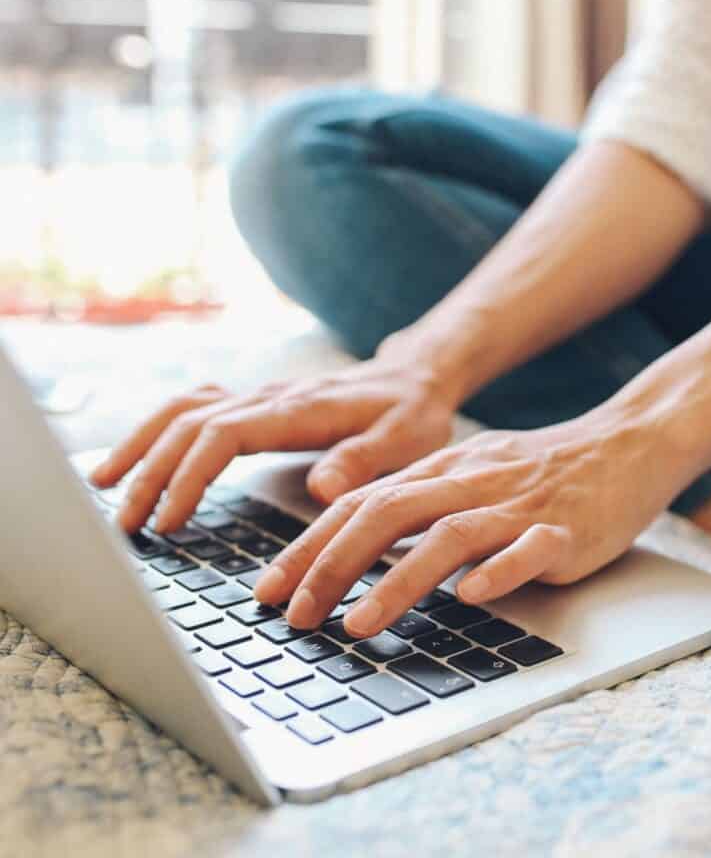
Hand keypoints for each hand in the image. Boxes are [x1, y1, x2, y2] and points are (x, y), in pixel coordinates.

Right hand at [90, 357, 457, 533]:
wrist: (418, 374)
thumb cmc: (413, 411)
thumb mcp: (406, 439)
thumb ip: (364, 460)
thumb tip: (322, 489)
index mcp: (300, 409)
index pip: (224, 436)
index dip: (189, 476)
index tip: (168, 521)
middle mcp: (271, 397)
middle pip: (190, 423)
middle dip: (150, 470)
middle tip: (123, 524)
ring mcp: (261, 396)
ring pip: (184, 409)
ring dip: (142, 444)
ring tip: (104, 486)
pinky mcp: (259, 403)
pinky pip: (197, 408)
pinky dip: (161, 431)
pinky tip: (142, 458)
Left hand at [254, 405, 686, 633]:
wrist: (623, 445)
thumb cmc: (541, 469)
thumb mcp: (471, 473)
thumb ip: (420, 503)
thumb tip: (358, 548)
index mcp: (444, 471)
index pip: (362, 503)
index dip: (309, 545)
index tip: (272, 590)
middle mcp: (472, 483)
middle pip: (389, 514)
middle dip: (333, 566)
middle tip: (297, 616)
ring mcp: (518, 507)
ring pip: (448, 536)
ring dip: (396, 581)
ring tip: (358, 625)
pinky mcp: (564, 531)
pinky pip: (527, 551)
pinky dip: (496, 573)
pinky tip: (470, 599)